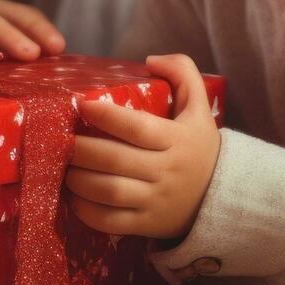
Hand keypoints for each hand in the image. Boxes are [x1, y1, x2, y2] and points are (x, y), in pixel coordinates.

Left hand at [65, 53, 219, 240]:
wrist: (222, 198)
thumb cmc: (200, 147)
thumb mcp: (200, 107)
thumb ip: (183, 73)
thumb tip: (151, 59)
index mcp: (178, 140)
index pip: (137, 127)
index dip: (106, 115)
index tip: (81, 105)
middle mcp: (166, 171)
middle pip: (114, 159)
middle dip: (81, 150)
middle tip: (62, 141)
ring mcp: (156, 201)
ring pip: (108, 191)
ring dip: (78, 179)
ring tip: (65, 168)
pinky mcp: (147, 225)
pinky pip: (110, 221)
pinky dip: (86, 210)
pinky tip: (74, 196)